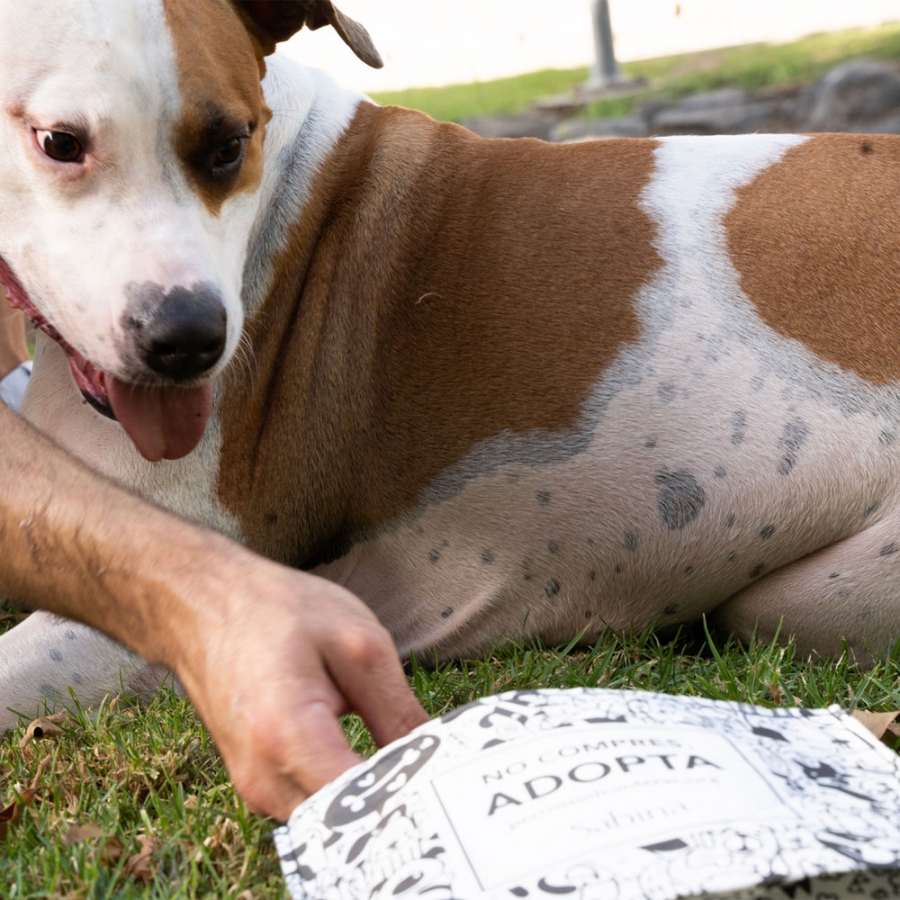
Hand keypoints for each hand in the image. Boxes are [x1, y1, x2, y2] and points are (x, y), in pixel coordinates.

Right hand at [169, 551, 429, 820]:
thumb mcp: (357, 643)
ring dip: (373, 802)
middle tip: (441, 775)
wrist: (203, 604)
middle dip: (398, 805)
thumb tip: (436, 761)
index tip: (449, 781)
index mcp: (287, 737)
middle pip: (349, 824)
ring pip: (334, 822)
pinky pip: (314, 806)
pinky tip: (375, 765)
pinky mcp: (258, 784)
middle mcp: (264, 779)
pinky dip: (347, 794)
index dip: (412, 799)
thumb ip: (397, 711)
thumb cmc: (277, 611)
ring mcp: (256, 788)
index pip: (364, 806)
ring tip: (412, 767)